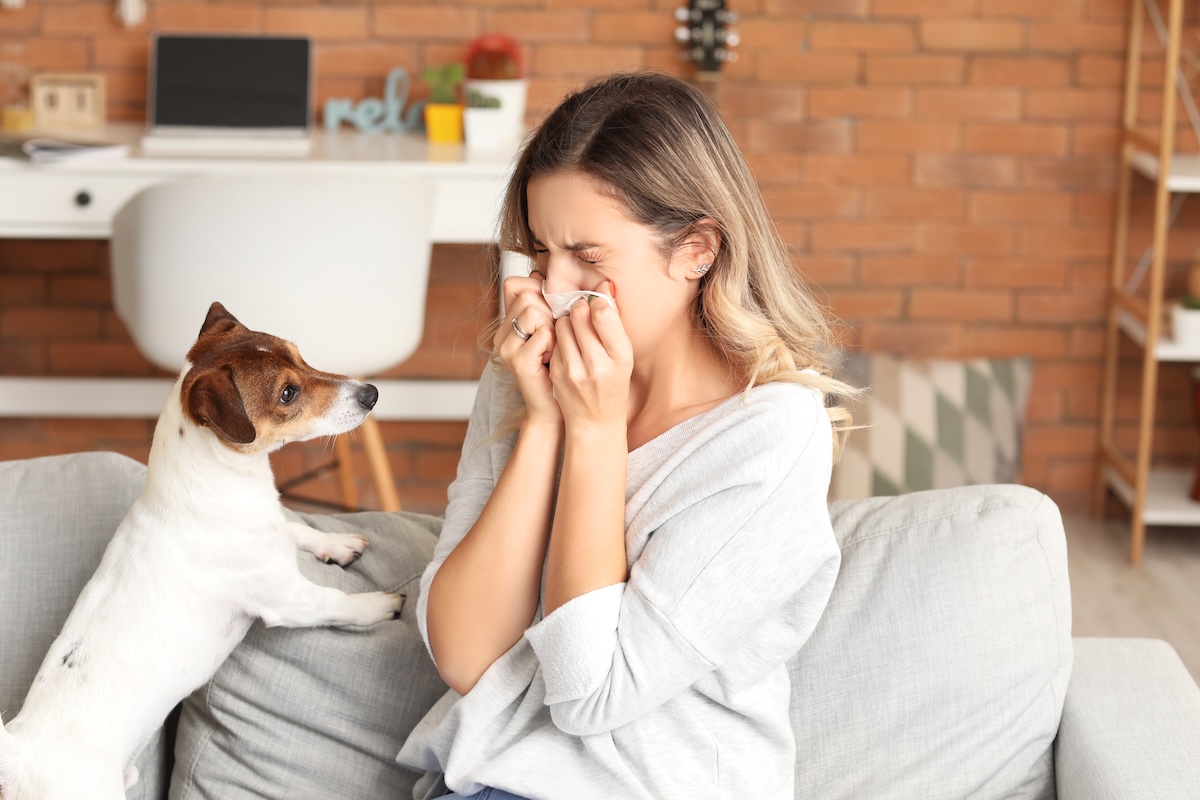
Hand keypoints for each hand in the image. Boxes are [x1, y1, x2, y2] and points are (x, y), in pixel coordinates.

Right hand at [496, 270, 559, 424]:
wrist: (555, 407)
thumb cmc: (559, 365)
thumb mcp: (554, 328)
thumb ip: (550, 303)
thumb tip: (544, 272)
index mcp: (509, 322)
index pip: (515, 284)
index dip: (537, 290)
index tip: (550, 311)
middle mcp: (502, 333)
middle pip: (527, 294)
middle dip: (549, 310)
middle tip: (554, 335)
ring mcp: (507, 347)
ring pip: (532, 309)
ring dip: (553, 325)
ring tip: (554, 346)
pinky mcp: (518, 361)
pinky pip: (543, 333)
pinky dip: (555, 342)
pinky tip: (554, 357)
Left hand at [549, 281, 632, 432]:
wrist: (595, 421)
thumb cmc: (613, 383)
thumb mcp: (623, 356)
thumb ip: (614, 323)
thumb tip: (604, 286)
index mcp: (620, 357)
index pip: (603, 314)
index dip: (598, 302)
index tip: (598, 303)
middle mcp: (597, 364)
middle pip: (579, 315)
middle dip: (581, 309)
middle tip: (584, 313)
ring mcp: (573, 369)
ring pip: (563, 324)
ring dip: (568, 321)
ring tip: (577, 330)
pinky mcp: (557, 372)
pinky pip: (554, 339)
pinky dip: (560, 337)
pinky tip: (568, 346)